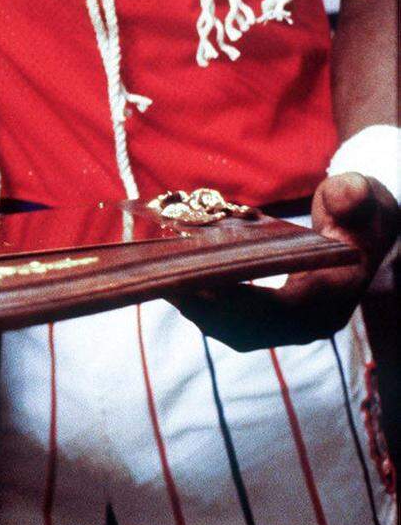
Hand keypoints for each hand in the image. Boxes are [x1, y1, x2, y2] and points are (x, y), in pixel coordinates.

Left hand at [174, 172, 398, 351]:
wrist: (364, 231)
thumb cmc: (359, 213)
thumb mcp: (362, 197)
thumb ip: (354, 195)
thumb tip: (346, 192)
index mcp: (331, 298)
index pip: (279, 311)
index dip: (236, 300)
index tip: (199, 282)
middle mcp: (311, 323)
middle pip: (250, 328)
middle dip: (204, 308)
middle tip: (164, 281)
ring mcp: (293, 326)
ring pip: (238, 331)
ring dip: (198, 311)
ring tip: (160, 282)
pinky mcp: (277, 321)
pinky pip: (236, 324)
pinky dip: (206, 308)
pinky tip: (178, 283)